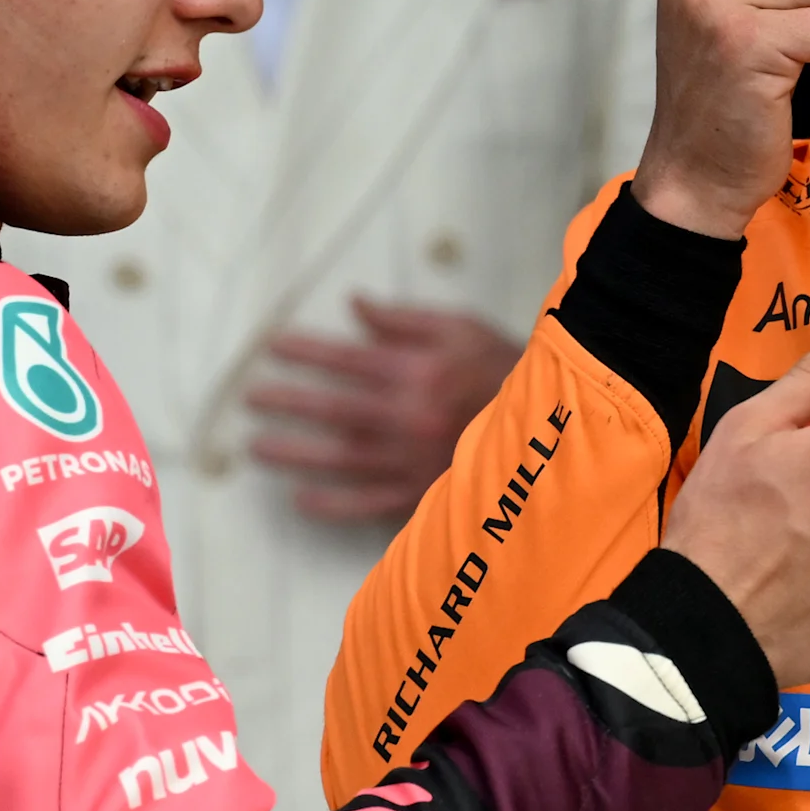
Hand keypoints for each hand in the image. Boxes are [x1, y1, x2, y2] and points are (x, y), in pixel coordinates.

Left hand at [247, 299, 523, 523]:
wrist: (556, 425)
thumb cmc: (505, 368)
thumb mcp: (462, 328)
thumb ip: (405, 319)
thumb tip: (355, 305)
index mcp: (420, 373)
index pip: (349, 361)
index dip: (307, 353)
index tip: (272, 348)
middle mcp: (412, 418)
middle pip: (336, 410)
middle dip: (289, 403)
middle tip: (253, 398)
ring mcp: (417, 461)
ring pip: (344, 459)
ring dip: (297, 454)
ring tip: (258, 448)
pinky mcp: (427, 493)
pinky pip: (372, 503)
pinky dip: (335, 505)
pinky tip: (303, 500)